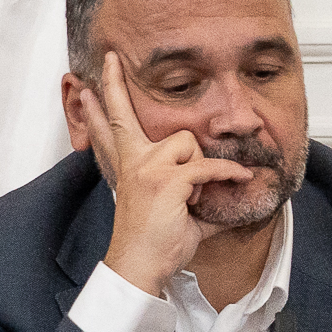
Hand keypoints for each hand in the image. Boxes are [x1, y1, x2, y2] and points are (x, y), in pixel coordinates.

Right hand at [74, 51, 253, 296]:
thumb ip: (199, 194)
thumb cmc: (156, 243)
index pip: (114, 128)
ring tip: (190, 200)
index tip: (92, 80)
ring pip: (188, 145)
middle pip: (139, 122)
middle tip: (112, 63)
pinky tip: (238, 179)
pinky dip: (226, 175)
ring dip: (200, 170)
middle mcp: (134, 161)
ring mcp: (147, 169)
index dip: (104, 103)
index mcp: (130, 165)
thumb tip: (232, 192)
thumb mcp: (178, 210)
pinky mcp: (166, 181)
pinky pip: (206, 168)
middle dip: (126, 95)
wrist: (140, 268)